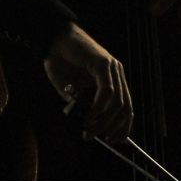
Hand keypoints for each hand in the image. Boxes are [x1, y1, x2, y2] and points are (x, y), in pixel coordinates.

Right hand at [43, 23, 132, 143]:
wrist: (52, 39)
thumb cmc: (61, 62)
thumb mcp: (72, 91)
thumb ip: (81, 105)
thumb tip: (89, 126)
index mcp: (113, 79)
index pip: (127, 108)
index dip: (122, 127)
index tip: (113, 141)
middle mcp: (116, 72)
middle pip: (126, 108)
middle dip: (112, 128)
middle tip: (95, 137)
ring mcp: (111, 67)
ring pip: (117, 102)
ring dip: (103, 121)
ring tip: (88, 129)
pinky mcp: (102, 63)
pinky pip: (106, 91)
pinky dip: (98, 108)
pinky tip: (88, 116)